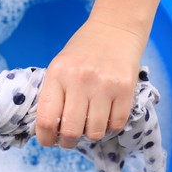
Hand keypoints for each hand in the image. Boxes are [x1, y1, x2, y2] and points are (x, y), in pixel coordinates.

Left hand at [36, 19, 143, 147]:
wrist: (114, 28)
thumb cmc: (81, 51)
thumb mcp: (58, 67)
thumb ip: (52, 95)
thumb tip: (48, 129)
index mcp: (57, 75)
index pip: (46, 119)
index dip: (45, 138)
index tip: (49, 141)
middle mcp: (79, 80)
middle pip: (71, 131)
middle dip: (67, 142)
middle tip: (68, 139)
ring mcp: (104, 85)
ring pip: (95, 132)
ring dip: (89, 135)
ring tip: (88, 125)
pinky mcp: (126, 89)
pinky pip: (116, 124)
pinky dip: (109, 128)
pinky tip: (105, 117)